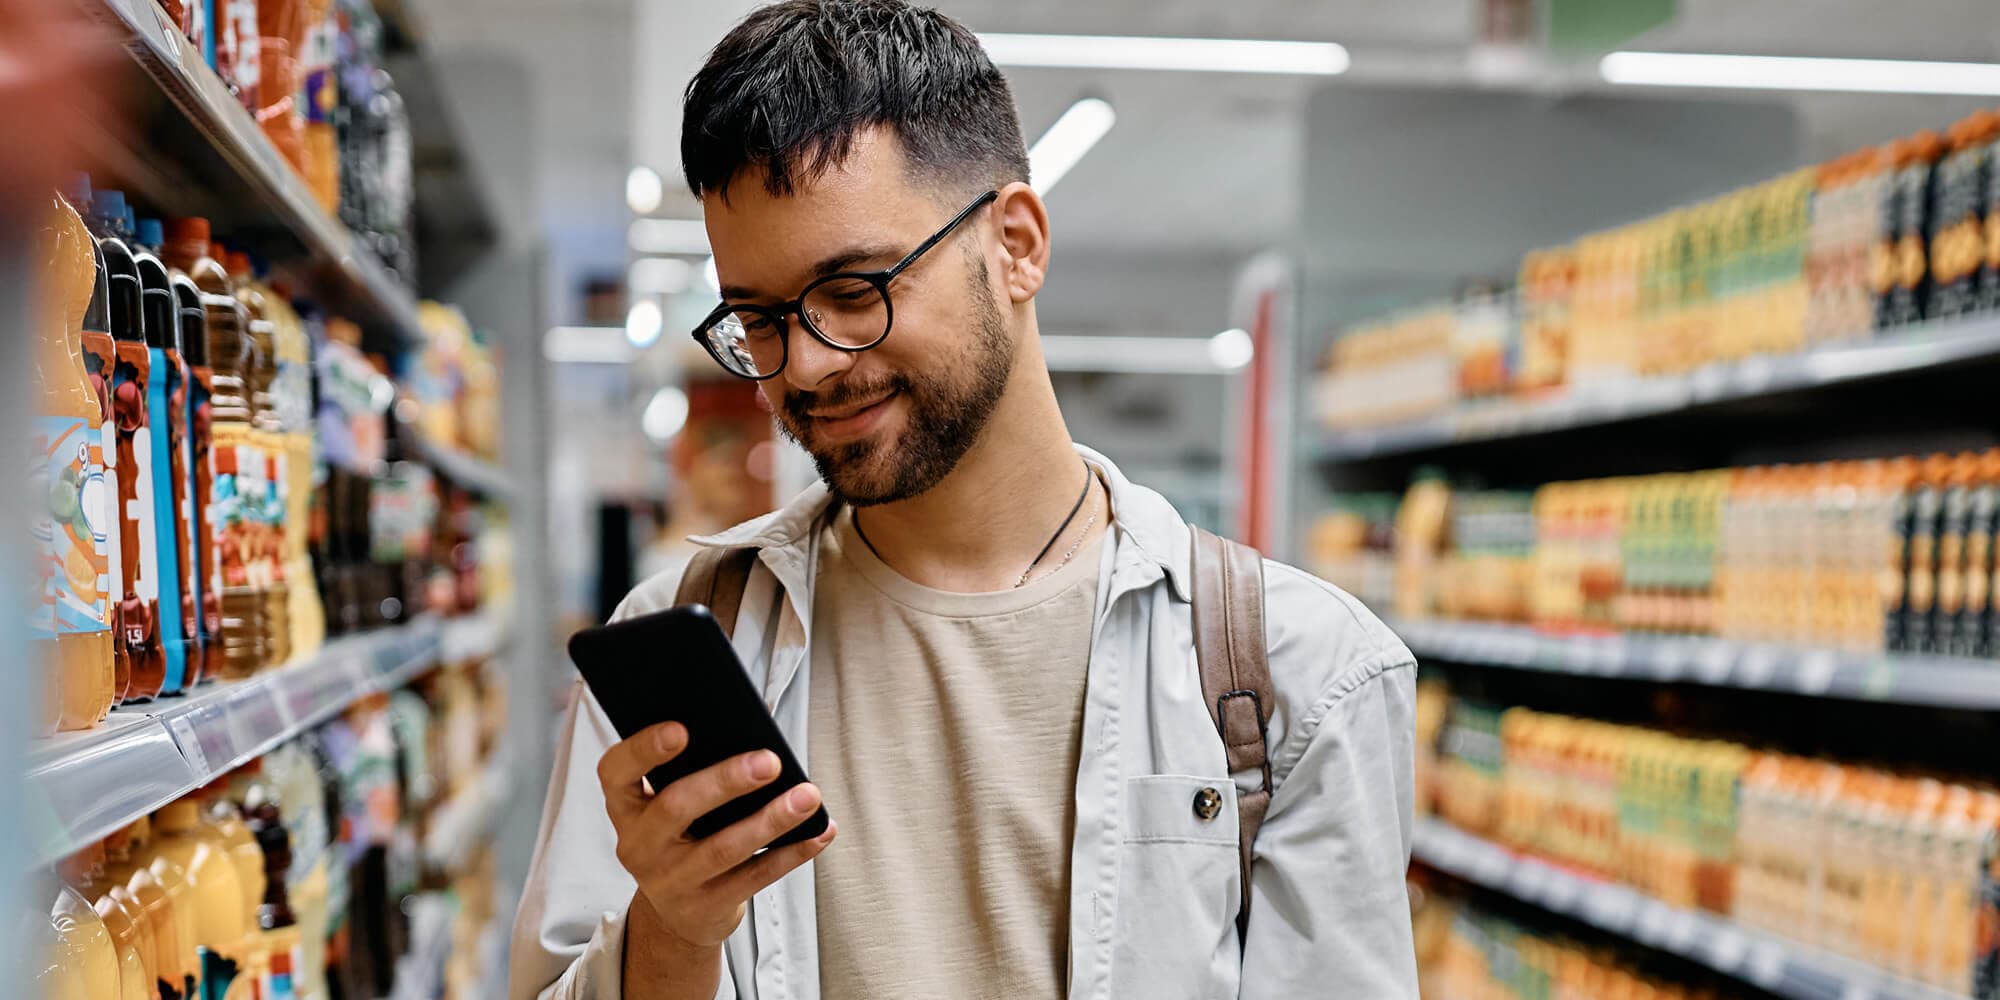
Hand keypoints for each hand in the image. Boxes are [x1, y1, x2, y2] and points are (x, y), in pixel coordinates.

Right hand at [597, 721, 835, 949]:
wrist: (676, 913)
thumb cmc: (681, 835)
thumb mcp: (667, 805)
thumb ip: (690, 771)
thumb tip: (750, 737)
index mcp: (626, 806)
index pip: (616, 771)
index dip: (644, 749)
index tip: (681, 729)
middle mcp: (638, 844)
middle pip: (676, 807)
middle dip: (726, 781)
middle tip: (770, 761)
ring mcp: (670, 881)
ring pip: (722, 848)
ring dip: (770, 820)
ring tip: (807, 796)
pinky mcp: (705, 907)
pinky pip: (754, 879)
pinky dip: (791, 853)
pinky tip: (819, 831)